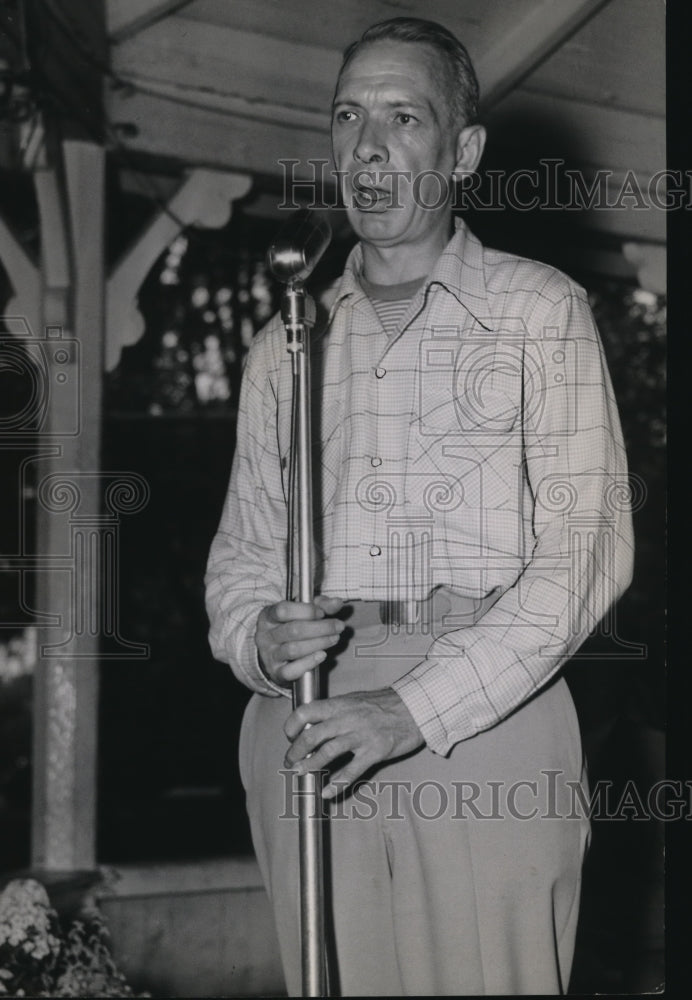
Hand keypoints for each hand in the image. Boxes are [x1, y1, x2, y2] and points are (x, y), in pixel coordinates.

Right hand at [255, 596, 346, 686]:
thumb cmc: (289, 627)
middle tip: (338, 626)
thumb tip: (337, 603)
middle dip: (321, 628)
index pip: (283, 610)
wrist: (272, 654)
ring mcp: (270, 655)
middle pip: (293, 630)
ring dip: (319, 643)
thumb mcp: (302, 611)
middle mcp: (266, 636)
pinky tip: (322, 655)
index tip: (322, 613)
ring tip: (334, 638)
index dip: (306, 611)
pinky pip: (291, 670)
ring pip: (294, 650)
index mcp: (268, 616)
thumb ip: (321, 605)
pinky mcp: (276, 672)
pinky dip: (309, 663)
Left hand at [284, 687, 423, 797]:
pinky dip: (337, 784)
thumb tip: (313, 721)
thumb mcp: (355, 699)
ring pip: (327, 753)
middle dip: (295, 752)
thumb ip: (335, 710)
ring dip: (310, 766)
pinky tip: (327, 792)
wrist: (415, 707)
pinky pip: (351, 771)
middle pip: (311, 736)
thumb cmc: (384, 703)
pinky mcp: (375, 752)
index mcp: (340, 704)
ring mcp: (361, 736)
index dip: (291, 726)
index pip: (305, 712)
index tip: (289, 736)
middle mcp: (347, 719)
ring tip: (300, 774)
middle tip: (290, 762)